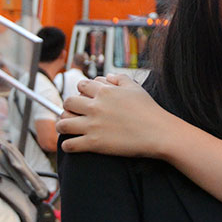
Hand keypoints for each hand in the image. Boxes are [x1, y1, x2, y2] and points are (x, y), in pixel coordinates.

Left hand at [56, 73, 174, 157]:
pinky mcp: (93, 143)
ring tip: (67, 128)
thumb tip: (107, 77)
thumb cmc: (149, 110)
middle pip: (68, 102)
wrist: (158, 132)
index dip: (81, 91)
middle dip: (69, 107)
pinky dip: (68, 145)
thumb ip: (119, 79)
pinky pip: (69, 144)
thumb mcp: (135, 88)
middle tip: (73, 113)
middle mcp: (95, 106)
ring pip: (63, 123)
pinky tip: (73, 144)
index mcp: (105, 91)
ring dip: (63, 125)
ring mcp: (93, 125)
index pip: (81, 86)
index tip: (83, 97)